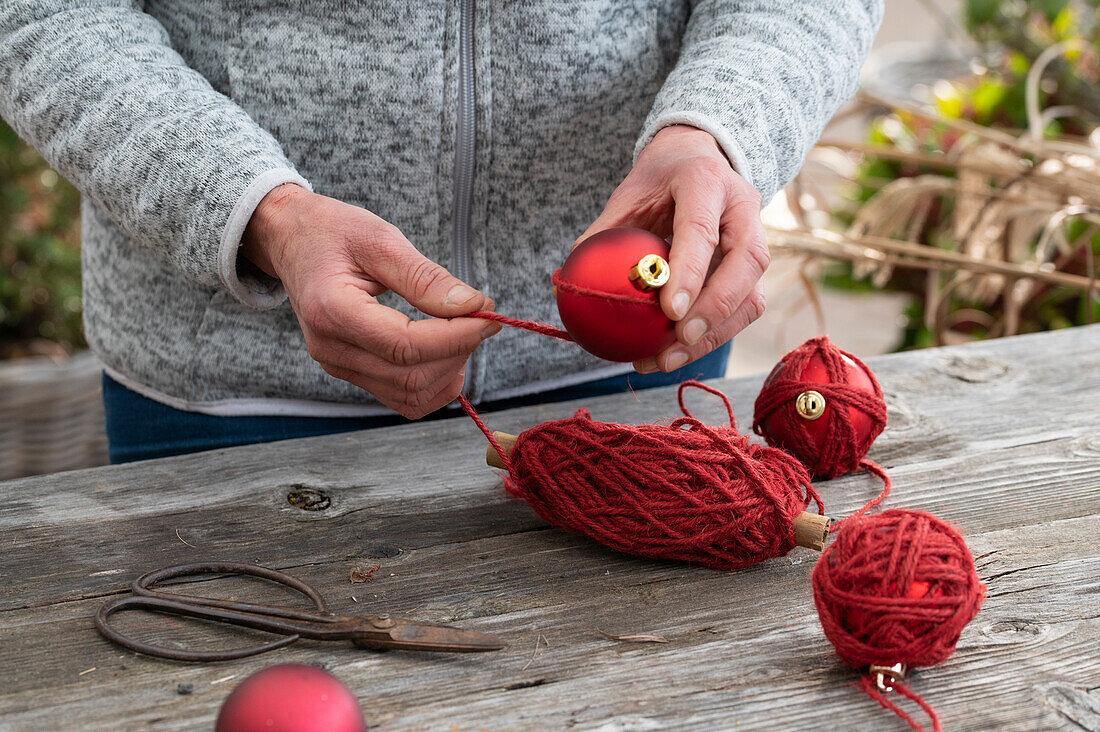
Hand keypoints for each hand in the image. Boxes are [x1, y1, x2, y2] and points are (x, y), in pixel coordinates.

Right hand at [241, 185, 500, 417]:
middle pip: (411, 377)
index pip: (406, 346)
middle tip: (481, 317)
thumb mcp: (380, 239)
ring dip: (450, 370)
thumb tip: (473, 306)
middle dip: (458, 351)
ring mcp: (338, 366)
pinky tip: (447, 351)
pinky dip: (434, 383)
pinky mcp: (350, 372)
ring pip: (410, 395)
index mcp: (332, 311)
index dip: (456, 336)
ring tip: (463, 331)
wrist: (293, 240)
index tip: (489, 314)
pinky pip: (401, 397)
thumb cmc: (333, 232)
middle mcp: (330, 349)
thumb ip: (425, 277)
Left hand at [577, 125, 768, 372]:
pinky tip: (675, 353)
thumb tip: (565, 285)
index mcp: (705, 180)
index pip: (702, 228)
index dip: (690, 272)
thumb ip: (601, 236)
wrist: (696, 160)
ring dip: (714, 333)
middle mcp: (742, 206)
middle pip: (746, 263)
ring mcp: (756, 236)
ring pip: (752, 293)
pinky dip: (714, 335)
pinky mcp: (755, 266)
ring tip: (668, 359)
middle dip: (715, 308)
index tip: (669, 311)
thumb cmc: (656, 182)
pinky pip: (746, 306)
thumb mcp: (626, 196)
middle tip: (677, 339)